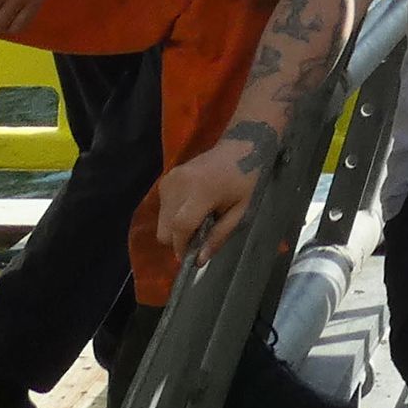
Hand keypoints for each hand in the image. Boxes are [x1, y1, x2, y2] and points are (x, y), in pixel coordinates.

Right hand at [156, 138, 258, 263]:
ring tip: (198, 218)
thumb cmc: (246, 179)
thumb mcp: (241, 211)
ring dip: (174, 227)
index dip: (182, 247)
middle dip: (177, 240)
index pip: (180, 226)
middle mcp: (179, 184)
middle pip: (164, 227)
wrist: (240, 146)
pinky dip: (172, 213)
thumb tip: (200, 260)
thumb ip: (218, 236)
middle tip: (198, 237)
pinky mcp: (167, 176)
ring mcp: (171, 178)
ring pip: (161, 219)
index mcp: (201, 191)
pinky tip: (192, 207)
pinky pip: (162, 206)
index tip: (190, 258)